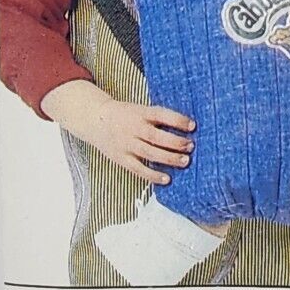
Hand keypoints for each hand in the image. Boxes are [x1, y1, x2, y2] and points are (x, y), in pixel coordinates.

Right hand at [40, 80, 193, 184]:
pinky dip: (152, 175)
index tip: (193, 125)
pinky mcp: (121, 158)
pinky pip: (138, 168)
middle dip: (175, 143)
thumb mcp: (141, 109)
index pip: (161, 115)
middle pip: (156, 137)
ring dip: (169, 158)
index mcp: (140, 113)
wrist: (96, 119)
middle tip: (191, 146)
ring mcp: (126, 144)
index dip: (177, 120)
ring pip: (149, 153)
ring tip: (185, 161)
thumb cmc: (126, 114)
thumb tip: (186, 127)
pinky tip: (166, 179)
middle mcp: (133, 128)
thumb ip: (158, 118)